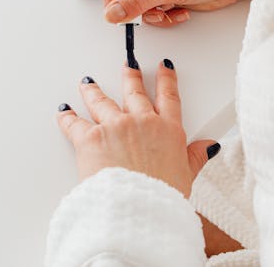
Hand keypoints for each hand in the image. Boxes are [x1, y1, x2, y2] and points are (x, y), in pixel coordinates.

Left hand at [56, 61, 219, 195]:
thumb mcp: (186, 176)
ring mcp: (115, 127)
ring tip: (89, 83)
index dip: (166, 80)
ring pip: (102, 101)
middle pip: (135, 92)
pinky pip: (74, 123)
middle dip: (131, 76)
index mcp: (168, 131)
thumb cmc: (160, 196)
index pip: (169, 98)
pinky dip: (67, 117)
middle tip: (128, 65)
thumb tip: (209, 147)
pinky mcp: (90, 138)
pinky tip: (64, 111)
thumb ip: (195, 157)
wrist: (135, 208)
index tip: (164, 68)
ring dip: (94, 91)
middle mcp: (142, 123)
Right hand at [93, 0, 256, 25]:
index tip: (120, 12)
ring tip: (169, 11)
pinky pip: (151, 8)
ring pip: (135, 3)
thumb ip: (136, 1)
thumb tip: (111, 14)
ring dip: (151, 14)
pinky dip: (163, 15)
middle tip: (151, 12)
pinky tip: (180, 10)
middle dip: (136, 7)